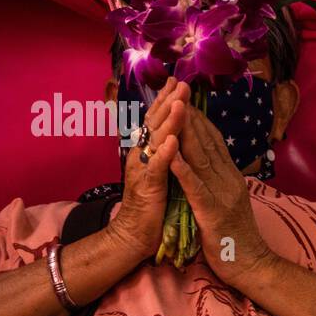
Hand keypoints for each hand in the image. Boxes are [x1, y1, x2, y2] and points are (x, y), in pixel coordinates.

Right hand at [106, 78, 185, 258]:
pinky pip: (156, 167)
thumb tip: (170, 133)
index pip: (157, 121)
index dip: (166, 100)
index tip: (177, 81)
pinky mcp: (148, 187)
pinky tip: (173, 141)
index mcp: (147, 151)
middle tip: (182, 82)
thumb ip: (161, 152)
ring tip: (180, 103)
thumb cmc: (150, 203)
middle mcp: (142, 155)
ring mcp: (143, 169)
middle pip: (155, 123)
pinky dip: (164, 153)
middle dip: (169, 101)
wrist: (133, 233)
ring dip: (169, 120)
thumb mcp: (157, 171)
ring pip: (156, 140)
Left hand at [170, 106, 276, 287]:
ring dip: (187, 135)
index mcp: (231, 177)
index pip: (214, 142)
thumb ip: (220, 182)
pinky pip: (196, 188)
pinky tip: (172, 157)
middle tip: (176, 94)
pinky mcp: (213, 213)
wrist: (251, 264)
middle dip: (191, 118)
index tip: (184, 100)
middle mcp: (229, 180)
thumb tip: (210, 165)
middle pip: (208, 144)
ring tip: (173, 113)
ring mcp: (223, 195)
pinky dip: (184, 171)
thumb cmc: (236, 237)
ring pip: (202, 159)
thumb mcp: (229, 202)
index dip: (199, 120)